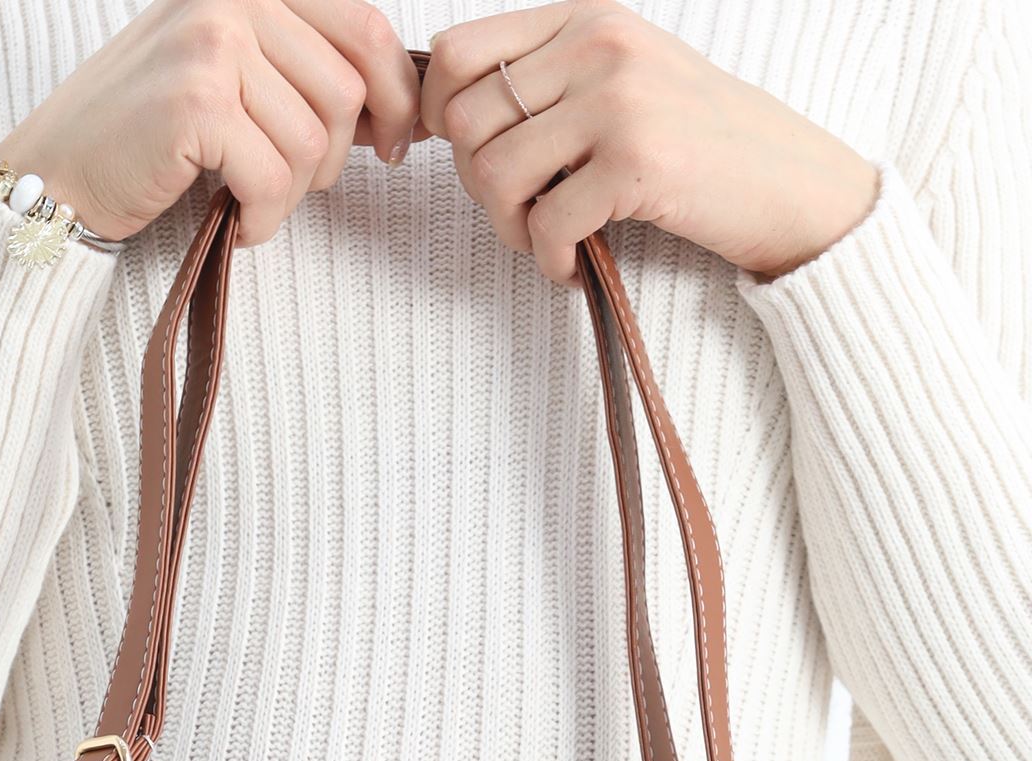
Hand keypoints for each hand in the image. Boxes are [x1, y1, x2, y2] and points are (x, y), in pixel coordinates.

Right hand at [0, 0, 422, 245]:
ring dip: (292, 194)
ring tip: (249, 200)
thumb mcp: (232, 72)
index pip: (365, 25)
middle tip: (290, 185)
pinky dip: (263, 218)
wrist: (57, 170)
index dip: (396, 96)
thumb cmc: (148, 132)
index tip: (392, 144)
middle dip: (333, 158)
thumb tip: (396, 102)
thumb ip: (302, 64)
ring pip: (313, 141)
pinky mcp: (197, 101)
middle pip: (346, 91)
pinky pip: (274, 178)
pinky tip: (234, 219)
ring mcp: (213, 42)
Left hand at [420, 0, 878, 285]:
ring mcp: (619, 102)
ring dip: (508, 228)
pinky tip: (572, 267)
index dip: (437, 115)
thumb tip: (449, 117)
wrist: (791, 184)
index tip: (461, 159)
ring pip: (496, 173)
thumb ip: (550, 84)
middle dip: (475, 184)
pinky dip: (548, 261)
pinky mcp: (637, 164)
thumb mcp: (624, 83)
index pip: (458, 52)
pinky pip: (546, 223)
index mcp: (586, 19)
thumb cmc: (701, 145)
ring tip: (545, 243)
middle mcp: (598, 46)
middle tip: (515, 215)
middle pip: (466, 119)